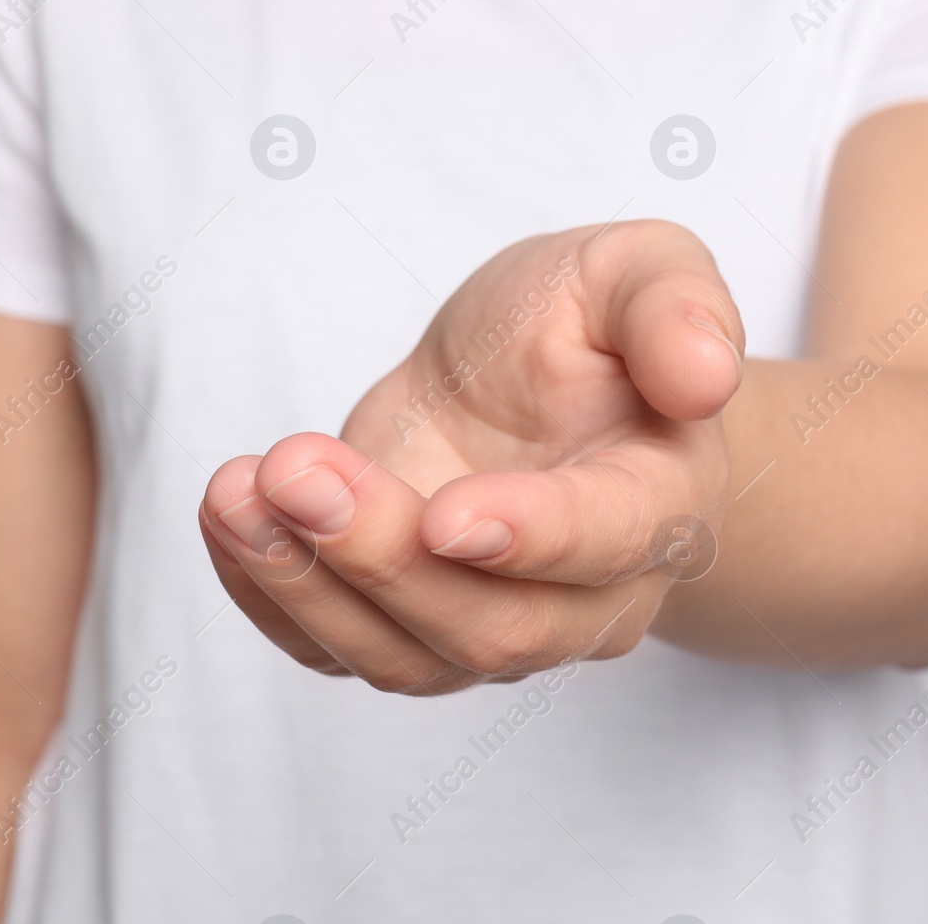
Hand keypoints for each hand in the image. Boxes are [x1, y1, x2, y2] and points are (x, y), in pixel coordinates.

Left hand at [198, 220, 744, 693]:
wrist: (531, 384)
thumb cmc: (591, 328)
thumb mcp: (639, 271)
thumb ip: (675, 308)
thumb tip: (702, 376)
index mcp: (658, 501)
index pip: (608, 541)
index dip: (532, 537)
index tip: (448, 516)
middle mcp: (586, 594)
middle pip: (491, 625)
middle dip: (383, 558)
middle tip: (295, 468)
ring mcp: (493, 624)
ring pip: (404, 657)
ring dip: (307, 585)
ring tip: (235, 492)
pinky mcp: (406, 623)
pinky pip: (336, 650)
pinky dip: (269, 600)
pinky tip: (225, 521)